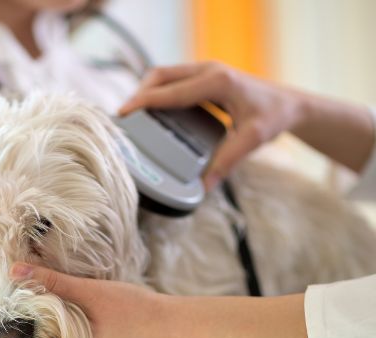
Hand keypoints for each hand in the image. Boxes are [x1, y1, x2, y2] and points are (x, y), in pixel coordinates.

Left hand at [10, 263, 157, 337]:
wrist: (166, 321)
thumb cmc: (130, 311)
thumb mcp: (87, 292)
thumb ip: (52, 282)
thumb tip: (15, 271)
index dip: (9, 327)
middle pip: (36, 334)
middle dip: (21, 314)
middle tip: (1, 292)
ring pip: (50, 325)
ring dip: (38, 308)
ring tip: (19, 287)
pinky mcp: (89, 330)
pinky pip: (64, 320)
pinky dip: (55, 306)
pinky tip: (49, 289)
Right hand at [119, 61, 305, 189]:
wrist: (290, 105)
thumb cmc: (273, 117)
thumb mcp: (251, 141)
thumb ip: (226, 163)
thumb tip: (203, 189)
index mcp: (216, 82)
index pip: (170, 90)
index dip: (144, 101)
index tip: (124, 113)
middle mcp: (209, 71)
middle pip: (161, 74)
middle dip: (140, 93)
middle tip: (124, 117)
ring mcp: (207, 72)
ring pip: (166, 75)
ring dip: (148, 92)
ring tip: (134, 117)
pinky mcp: (206, 79)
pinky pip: (175, 82)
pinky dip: (160, 94)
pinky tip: (154, 113)